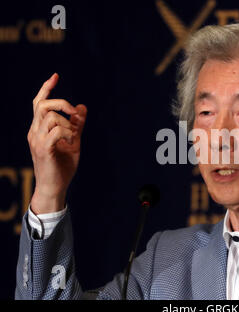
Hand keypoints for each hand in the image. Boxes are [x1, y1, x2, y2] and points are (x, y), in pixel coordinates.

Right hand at [27, 73, 86, 213]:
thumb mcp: (73, 142)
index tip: (56, 76)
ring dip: (68, 123)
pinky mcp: (43, 150)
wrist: (54, 187)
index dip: (46, 88)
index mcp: (39, 128)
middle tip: (75, 114)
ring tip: (73, 136)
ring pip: (50, 116)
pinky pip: (56, 131)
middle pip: (42, 105)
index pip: (38, 103)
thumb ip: (77, 125)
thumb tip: (83, 107)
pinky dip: (68, 132)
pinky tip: (72, 142)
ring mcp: (37, 140)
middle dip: (62, 103)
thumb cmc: (62, 166)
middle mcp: (34, 132)